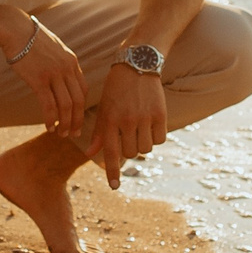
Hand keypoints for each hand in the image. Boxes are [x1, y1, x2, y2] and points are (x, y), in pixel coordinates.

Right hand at [7, 18, 86, 136]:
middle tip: (73, 134)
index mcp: (72, 62)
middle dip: (77, 120)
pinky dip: (50, 119)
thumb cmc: (31, 39)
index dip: (82, 108)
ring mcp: (54, 74)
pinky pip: (49, 105)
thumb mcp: (54, 48)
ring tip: (60, 133)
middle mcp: (67, 69)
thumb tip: (61, 76)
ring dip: (64, 123)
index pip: (83, 90)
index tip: (78, 119)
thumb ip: (61, 62)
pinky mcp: (39, 80)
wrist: (15, 30)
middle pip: (78, 101)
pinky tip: (48, 127)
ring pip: (66, 106)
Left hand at [88, 64, 167, 188]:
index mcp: (109, 119)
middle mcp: (126, 120)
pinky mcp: (160, 114)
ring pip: (146, 148)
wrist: (137, 65)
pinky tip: (151, 125)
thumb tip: (91, 154)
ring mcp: (144, 117)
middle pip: (130, 153)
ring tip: (140, 129)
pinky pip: (160, 139)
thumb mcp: (104, 109)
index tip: (114, 187)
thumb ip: (99, 132)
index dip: (111, 171)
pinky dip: (156, 137)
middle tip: (129, 136)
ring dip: (143, 144)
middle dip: (129, 150)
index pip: (110, 151)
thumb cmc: (116, 90)